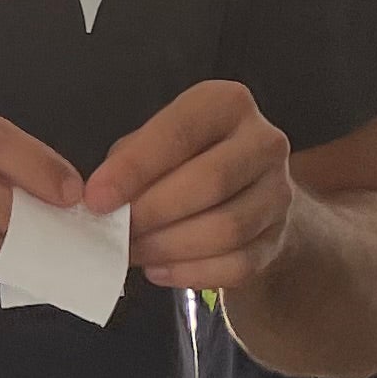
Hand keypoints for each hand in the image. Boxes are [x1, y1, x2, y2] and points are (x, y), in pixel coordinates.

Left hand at [88, 80, 297, 290]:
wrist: (250, 193)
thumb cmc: (189, 160)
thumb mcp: (156, 143)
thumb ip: (129, 160)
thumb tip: (100, 197)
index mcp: (228, 104)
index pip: (179, 133)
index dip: (134, 168)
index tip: (97, 198)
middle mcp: (264, 142)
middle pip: (210, 181)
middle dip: (153, 212)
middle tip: (116, 233)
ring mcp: (279, 192)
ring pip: (226, 229)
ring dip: (169, 247)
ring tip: (135, 252)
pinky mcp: (279, 238)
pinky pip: (237, 265)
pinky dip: (191, 273)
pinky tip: (160, 269)